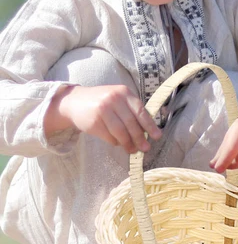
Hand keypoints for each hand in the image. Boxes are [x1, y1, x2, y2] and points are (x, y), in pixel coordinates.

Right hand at [45, 85, 161, 153]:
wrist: (75, 101)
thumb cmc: (103, 101)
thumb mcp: (119, 98)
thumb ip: (133, 109)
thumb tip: (149, 129)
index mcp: (124, 92)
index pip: (140, 111)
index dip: (149, 125)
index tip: (157, 136)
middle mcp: (113, 99)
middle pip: (131, 123)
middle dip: (139, 137)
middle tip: (146, 148)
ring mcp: (102, 110)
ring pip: (120, 132)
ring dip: (128, 143)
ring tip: (133, 150)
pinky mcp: (93, 122)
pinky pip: (109, 136)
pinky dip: (116, 142)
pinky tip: (118, 143)